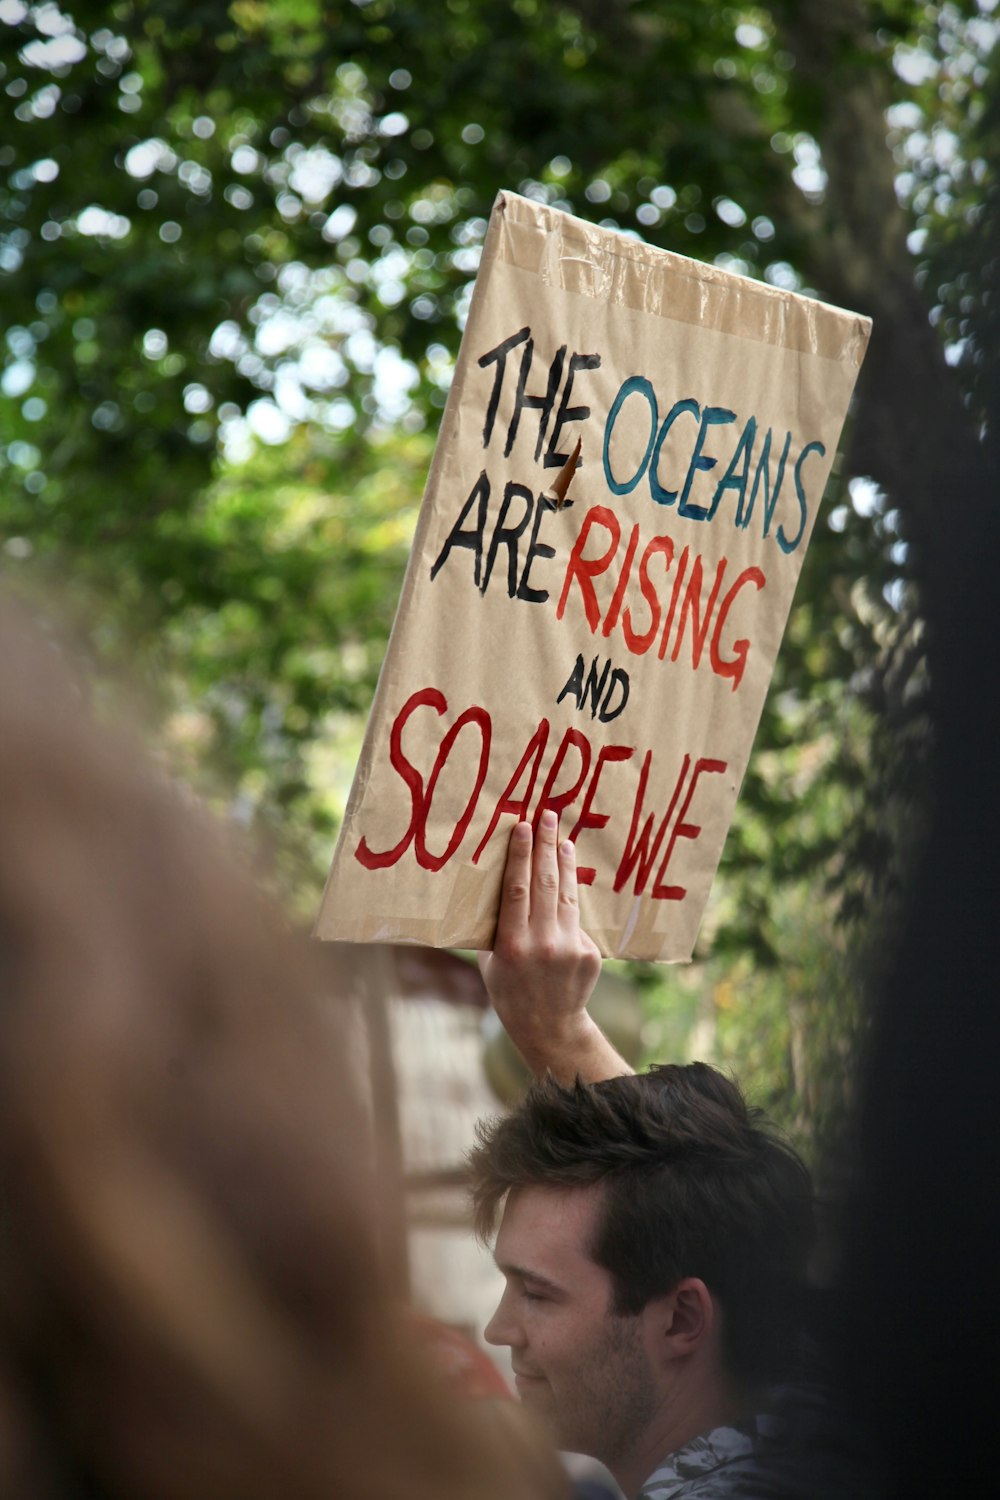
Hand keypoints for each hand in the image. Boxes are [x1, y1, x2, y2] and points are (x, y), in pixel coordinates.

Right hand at [479, 813, 631, 1082]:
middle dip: (546, 846)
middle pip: (546, 884)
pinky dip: (570, 902)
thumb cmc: (509, 990)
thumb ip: (495, 928)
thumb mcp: (490, 961)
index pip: (518, 889)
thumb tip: (495, 886)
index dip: (521, 855)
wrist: (548, 1026)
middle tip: (547, 816)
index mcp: (511, 944)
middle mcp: (542, 943)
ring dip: (565, 864)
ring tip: (563, 839)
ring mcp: (570, 948)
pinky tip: (568, 882)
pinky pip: (576, 920)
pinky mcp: (590, 953)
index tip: (523, 826)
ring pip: (568, 895)